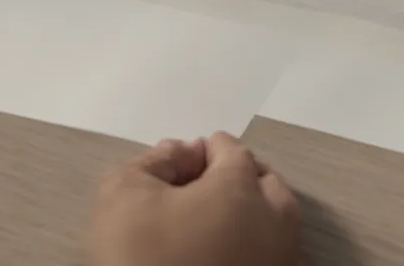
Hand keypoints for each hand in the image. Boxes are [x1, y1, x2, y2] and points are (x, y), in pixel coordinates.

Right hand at [90, 132, 301, 265]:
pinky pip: (275, 257)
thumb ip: (155, 161)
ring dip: (255, 212)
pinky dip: (257, 247)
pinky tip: (227, 254)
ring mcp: (279, 262)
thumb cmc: (140, 256)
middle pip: (266, 184)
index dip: (207, 150)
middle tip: (204, 186)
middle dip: (240, 176)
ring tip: (217, 221)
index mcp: (242, 189)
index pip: (232, 152)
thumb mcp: (124, 194)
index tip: (185, 159)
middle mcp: (274, 222)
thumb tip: (181, 150)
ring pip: (278, 223)